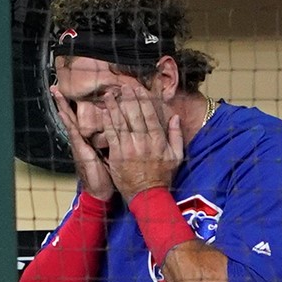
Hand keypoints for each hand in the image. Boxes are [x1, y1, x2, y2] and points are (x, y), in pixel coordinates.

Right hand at [50, 86, 114, 200]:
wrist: (101, 192)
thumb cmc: (106, 174)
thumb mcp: (109, 154)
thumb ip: (110, 141)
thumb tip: (118, 130)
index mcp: (88, 140)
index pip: (80, 119)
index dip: (74, 106)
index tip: (69, 92)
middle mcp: (81, 140)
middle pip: (71, 117)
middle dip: (63, 102)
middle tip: (55, 88)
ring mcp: (79, 145)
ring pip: (70, 122)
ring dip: (62, 107)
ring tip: (56, 94)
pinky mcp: (80, 151)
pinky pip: (74, 133)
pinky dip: (68, 123)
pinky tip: (63, 113)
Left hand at [102, 85, 183, 200]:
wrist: (147, 195)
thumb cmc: (162, 176)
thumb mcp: (176, 156)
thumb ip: (176, 136)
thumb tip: (175, 117)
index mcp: (158, 140)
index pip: (150, 115)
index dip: (144, 100)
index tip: (139, 89)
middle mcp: (143, 142)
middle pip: (135, 115)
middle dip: (129, 99)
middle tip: (124, 86)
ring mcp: (129, 148)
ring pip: (121, 122)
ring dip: (115, 107)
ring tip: (110, 95)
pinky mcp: (117, 155)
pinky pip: (112, 135)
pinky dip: (108, 122)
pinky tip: (105, 112)